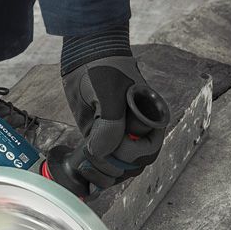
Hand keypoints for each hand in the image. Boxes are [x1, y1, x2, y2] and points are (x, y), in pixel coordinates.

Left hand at [61, 55, 166, 188]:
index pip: (145, 154)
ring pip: (116, 169)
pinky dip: (91, 169)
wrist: (86, 55)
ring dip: (101, 173)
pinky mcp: (100, 138)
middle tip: (90, 158)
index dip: (125, 157)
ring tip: (84, 163)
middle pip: (131, 167)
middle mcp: (138, 132)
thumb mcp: (108, 94)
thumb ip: (110, 124)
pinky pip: (100, 162)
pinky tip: (79, 166)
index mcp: (151, 121)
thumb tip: (103, 152)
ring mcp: (118, 136)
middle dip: (111, 169)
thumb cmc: (103, 68)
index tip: (104, 148)